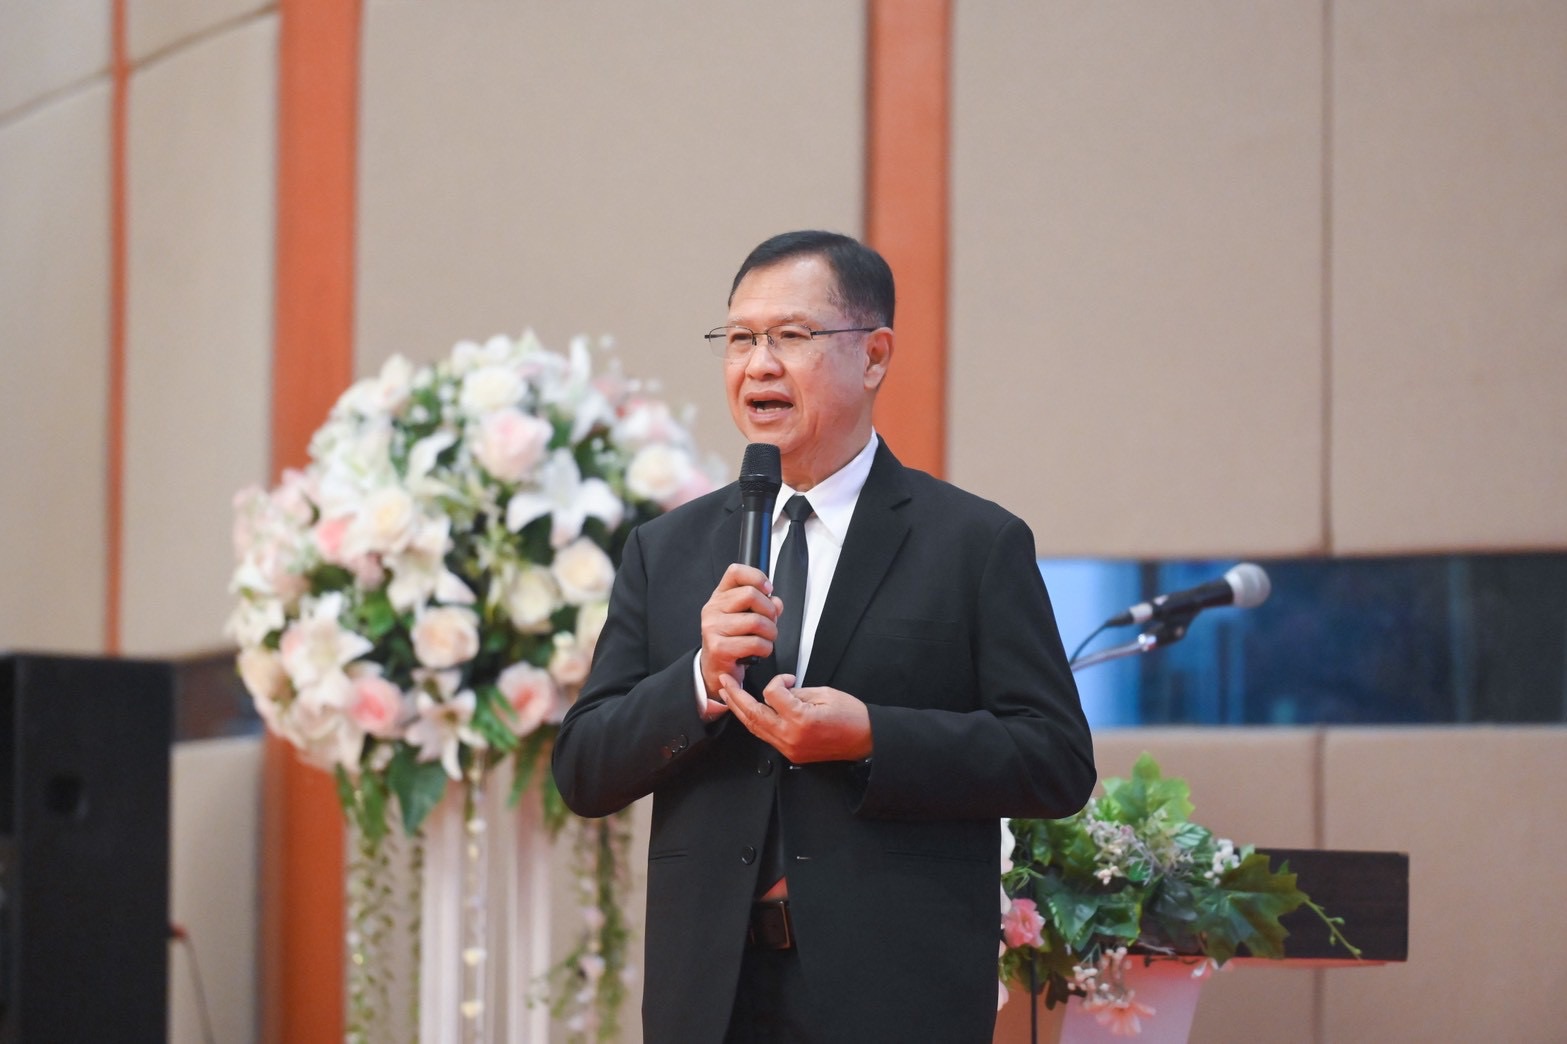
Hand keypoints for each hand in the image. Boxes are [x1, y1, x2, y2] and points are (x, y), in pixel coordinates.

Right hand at [698, 563, 779, 701]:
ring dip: (770, 633)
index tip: (768, 590)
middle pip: (751, 595)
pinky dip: (765, 648)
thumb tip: (776, 603)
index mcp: (720, 596)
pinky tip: (759, 651)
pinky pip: (755, 643)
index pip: (735, 572)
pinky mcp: (719, 647)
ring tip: (765, 639)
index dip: (757, 577)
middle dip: (770, 611)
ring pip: (756, 621)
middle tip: (769, 623)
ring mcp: (713, 628)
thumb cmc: (732, 640)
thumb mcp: (745, 617)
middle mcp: (713, 609)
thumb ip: (763, 605)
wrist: (716, 669)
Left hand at [717, 674, 873, 762]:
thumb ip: (797, 692)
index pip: (772, 694)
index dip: (778, 682)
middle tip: (725, 682)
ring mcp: (789, 747)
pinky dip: (754, 723)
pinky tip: (747, 712)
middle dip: (735, 696)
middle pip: (753, 714)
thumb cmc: (852, 717)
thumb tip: (780, 691)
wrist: (866, 740)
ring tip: (727, 696)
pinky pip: (766, 737)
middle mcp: (790, 736)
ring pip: (755, 728)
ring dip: (739, 710)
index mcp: (800, 719)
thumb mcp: (825, 693)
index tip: (788, 680)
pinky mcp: (791, 753)